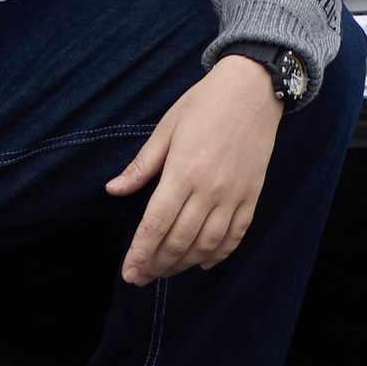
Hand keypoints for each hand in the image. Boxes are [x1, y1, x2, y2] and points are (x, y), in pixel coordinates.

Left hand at [108, 56, 281, 283]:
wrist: (253, 88)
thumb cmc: (205, 103)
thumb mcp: (166, 128)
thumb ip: (142, 165)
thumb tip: (113, 190)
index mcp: (183, 171)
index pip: (156, 224)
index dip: (140, 252)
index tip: (129, 271)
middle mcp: (210, 188)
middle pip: (179, 240)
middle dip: (156, 265)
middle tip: (140, 277)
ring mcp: (234, 194)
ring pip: (207, 244)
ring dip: (184, 264)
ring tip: (166, 271)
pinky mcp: (252, 194)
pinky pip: (236, 234)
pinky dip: (220, 254)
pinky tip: (204, 262)